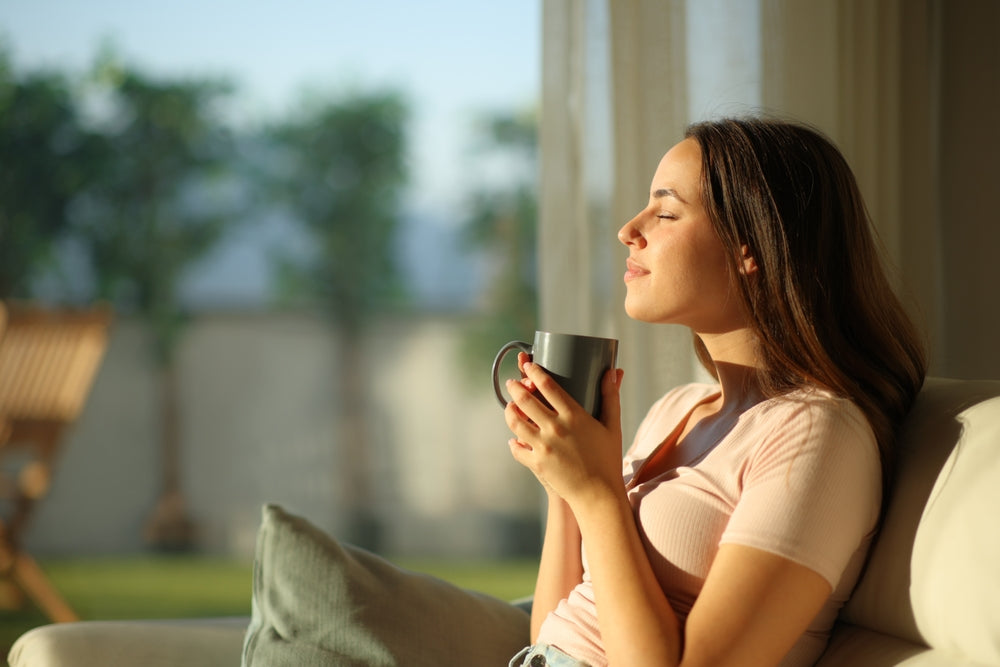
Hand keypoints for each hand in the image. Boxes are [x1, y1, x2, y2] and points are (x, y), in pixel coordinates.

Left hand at [504, 357, 624, 506]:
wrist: (599, 494)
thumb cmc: (608, 459)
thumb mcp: (612, 426)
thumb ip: (611, 397)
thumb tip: (613, 372)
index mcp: (574, 416)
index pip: (548, 386)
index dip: (534, 371)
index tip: (528, 365)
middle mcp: (556, 428)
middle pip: (526, 400)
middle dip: (515, 387)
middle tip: (512, 382)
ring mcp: (543, 446)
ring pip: (515, 422)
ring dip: (509, 410)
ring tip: (509, 406)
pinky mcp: (537, 464)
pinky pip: (517, 448)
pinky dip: (513, 442)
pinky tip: (514, 438)